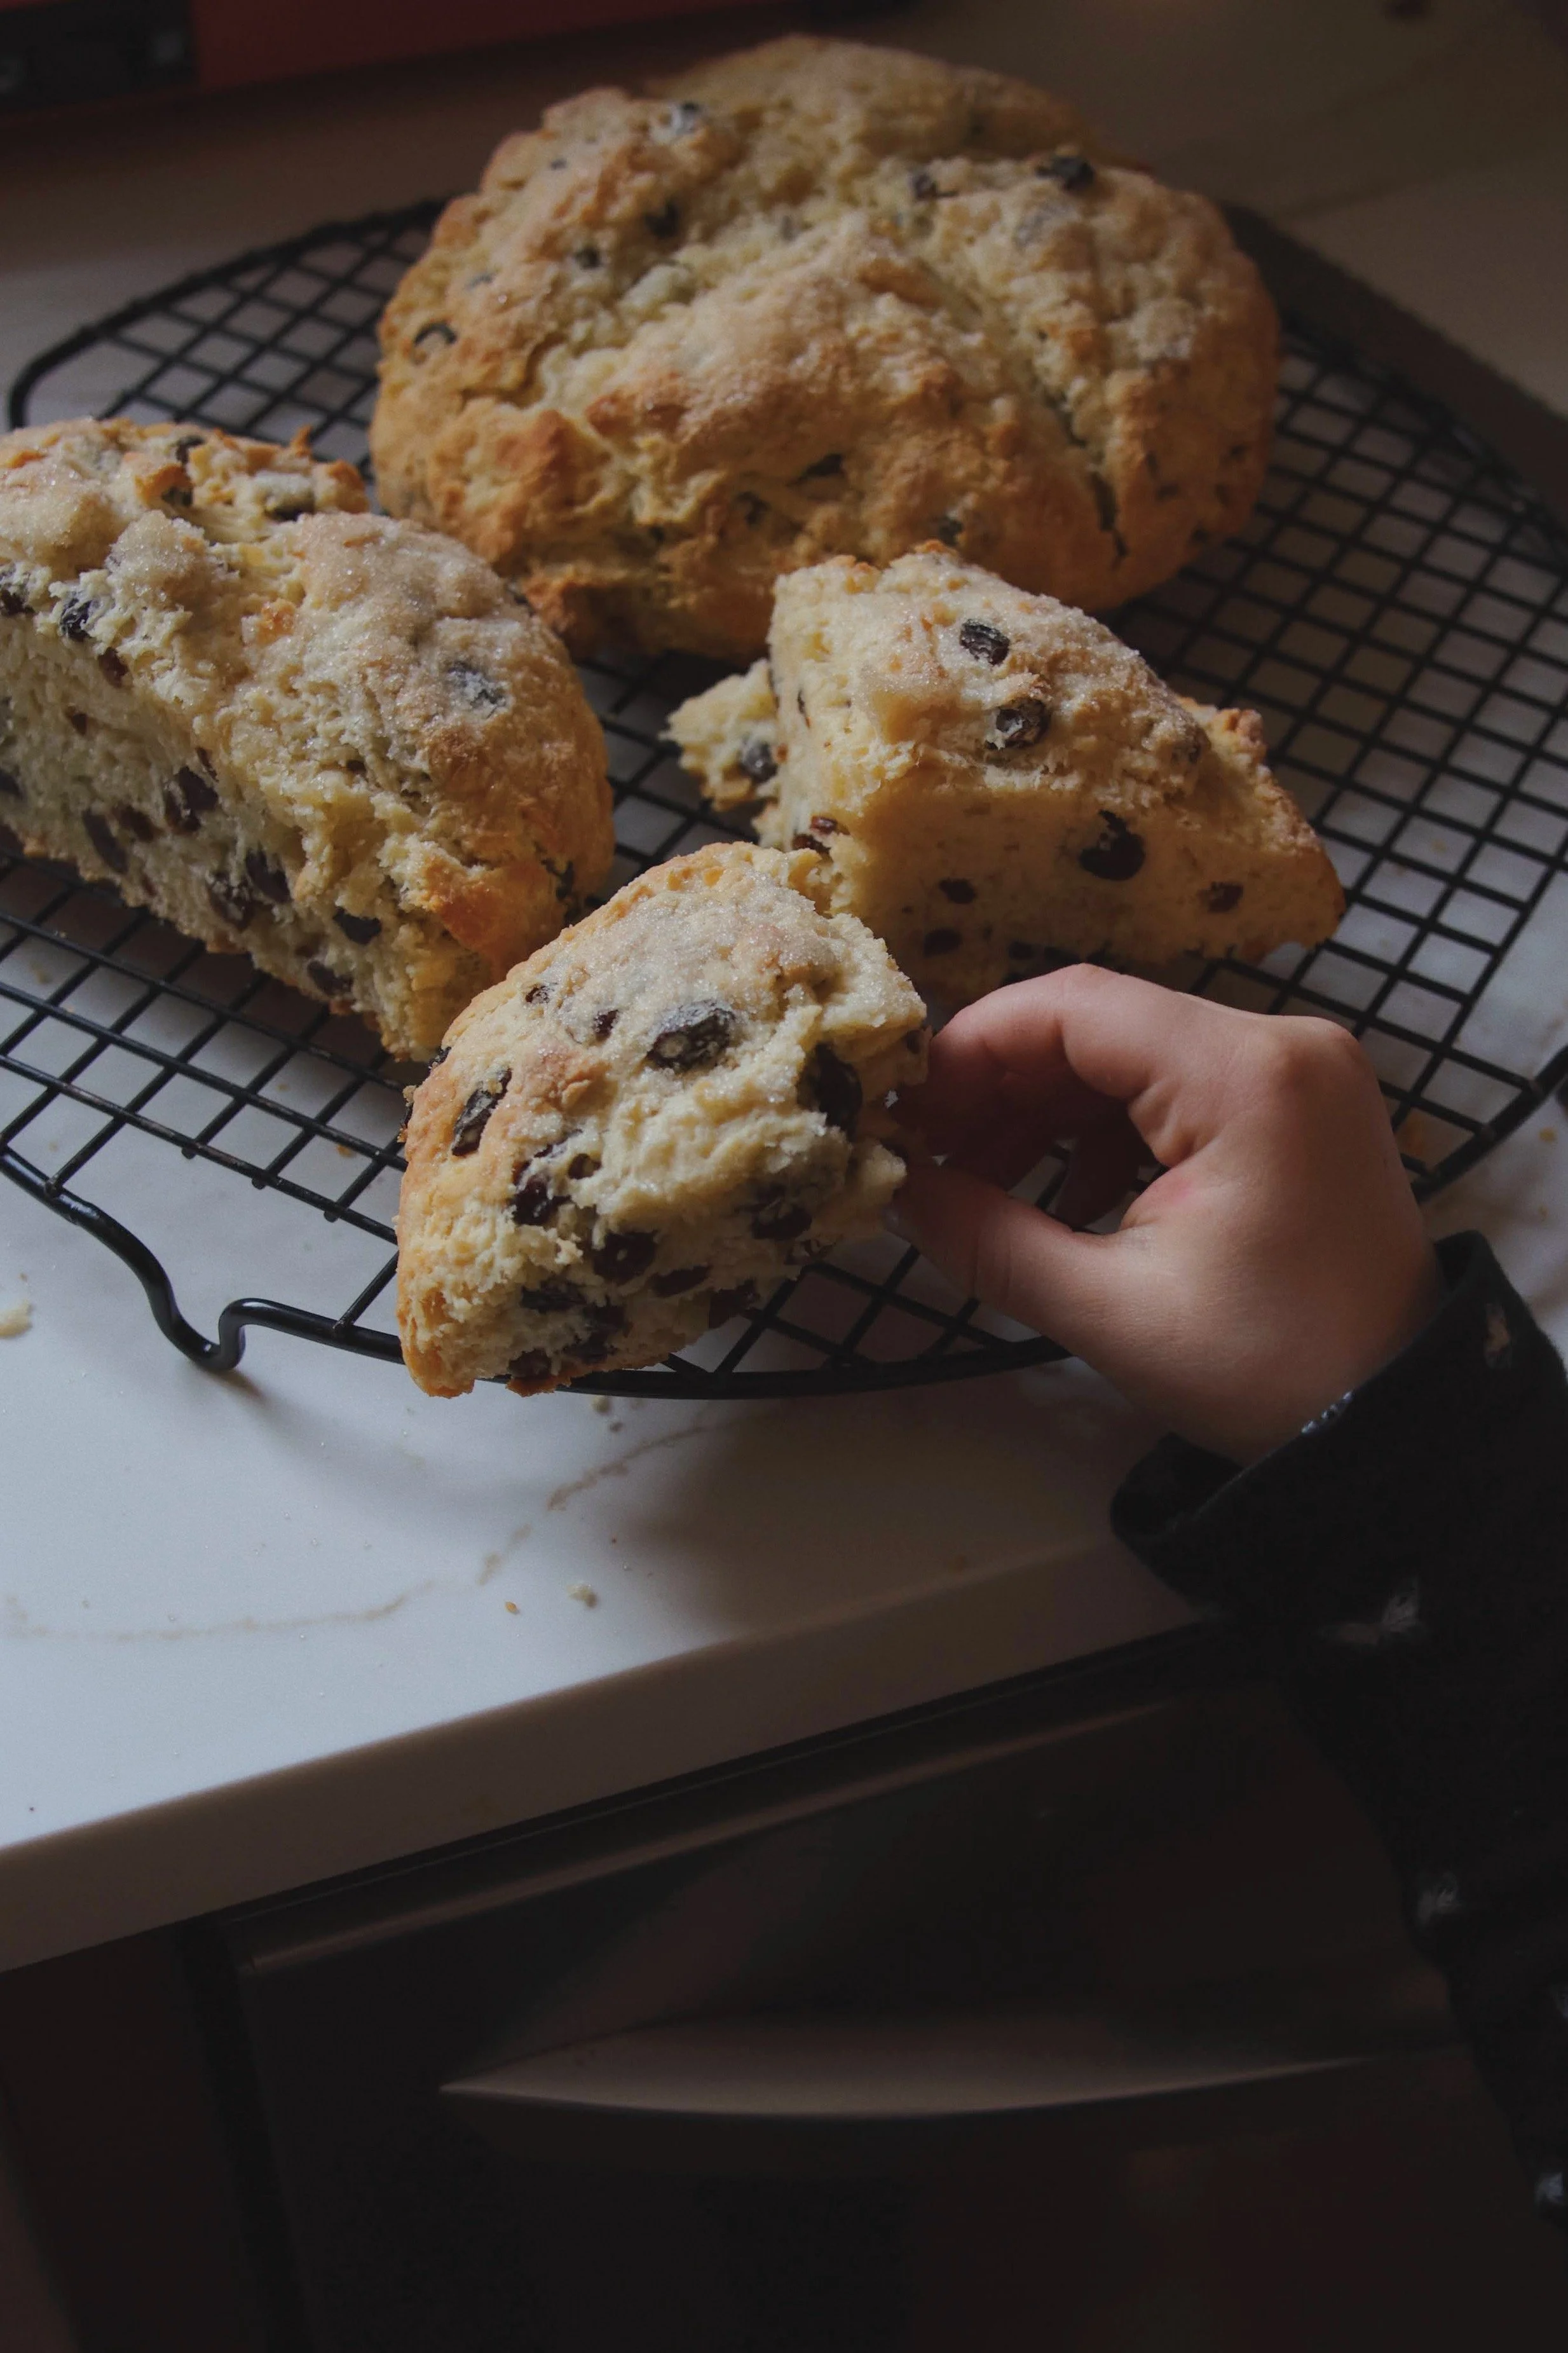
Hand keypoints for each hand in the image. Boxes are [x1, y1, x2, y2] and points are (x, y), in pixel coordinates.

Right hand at [892, 967, 1442, 1462]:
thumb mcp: (1110, 1310)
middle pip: (1101, 1023)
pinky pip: (1177, 1088)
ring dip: (1046, 1111)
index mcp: (1246, 1076)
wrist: (1400, 1420)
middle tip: (925, 1152)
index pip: (1074, 1007)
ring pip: (1132, 1054)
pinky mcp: (1298, 1107)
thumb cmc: (1271, 1370)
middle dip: (1001, 1084)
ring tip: (977, 1185)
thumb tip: (899, 1189)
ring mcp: (1298, 1072)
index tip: (903, 1105)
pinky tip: (1061, 1198)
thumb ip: (988, 1238)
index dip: (971, 1048)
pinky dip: (1106, 1131)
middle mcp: (1282, 1045)